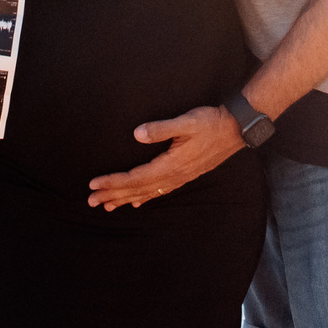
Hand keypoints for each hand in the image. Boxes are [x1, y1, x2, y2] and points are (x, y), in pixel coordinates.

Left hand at [86, 105, 243, 208]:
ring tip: (108, 206)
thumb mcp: (186, 121)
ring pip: (147, 193)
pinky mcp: (184, 176)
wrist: (236, 130)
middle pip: (137, 189)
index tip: (93, 184)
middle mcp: (173, 176)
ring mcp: (180, 178)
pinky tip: (138, 202)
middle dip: (113, 195)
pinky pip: (159, 192)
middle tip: (91, 201)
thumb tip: (136, 134)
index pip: (134, 177)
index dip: (113, 181)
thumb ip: (161, 128)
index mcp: (170, 165)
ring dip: (126, 199)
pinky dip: (145, 197)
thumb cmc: (211, 123)